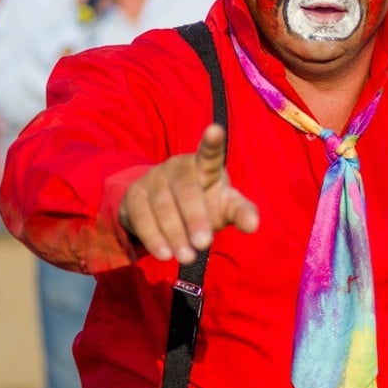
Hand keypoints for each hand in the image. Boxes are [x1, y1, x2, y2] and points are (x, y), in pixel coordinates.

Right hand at [119, 124, 258, 263]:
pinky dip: (153, 236)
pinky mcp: (134, 195)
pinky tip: (164, 254)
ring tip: (187, 257)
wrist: (164, 210)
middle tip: (204, 244)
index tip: (215, 130)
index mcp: (205, 165)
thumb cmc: (204, 203)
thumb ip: (241, 212)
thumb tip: (253, 225)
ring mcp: (154, 178)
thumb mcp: (225, 207)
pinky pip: (142, 216)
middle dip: (194, 217)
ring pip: (163, 205)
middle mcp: (178, 167)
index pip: (210, 152)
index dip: (212, 142)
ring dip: (174, 233)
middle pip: (186, 189)